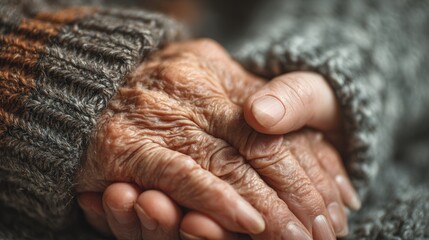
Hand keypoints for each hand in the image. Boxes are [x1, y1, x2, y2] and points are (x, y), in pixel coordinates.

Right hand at [76, 39, 355, 238]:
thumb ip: (239, 101)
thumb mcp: (205, 78)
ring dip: (266, 206)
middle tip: (324, 228)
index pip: (277, 123)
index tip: (337, 197)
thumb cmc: (157, 88)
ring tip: (294, 236)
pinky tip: (248, 223)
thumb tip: (277, 127)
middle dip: (297, 191)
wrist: (82, 75)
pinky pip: (182, 174)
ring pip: (227, 164)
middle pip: (261, 145)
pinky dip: (217, 200)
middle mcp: (192, 84)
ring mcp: (160, 113)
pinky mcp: (128, 144)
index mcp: (215, 68)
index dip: (311, 162)